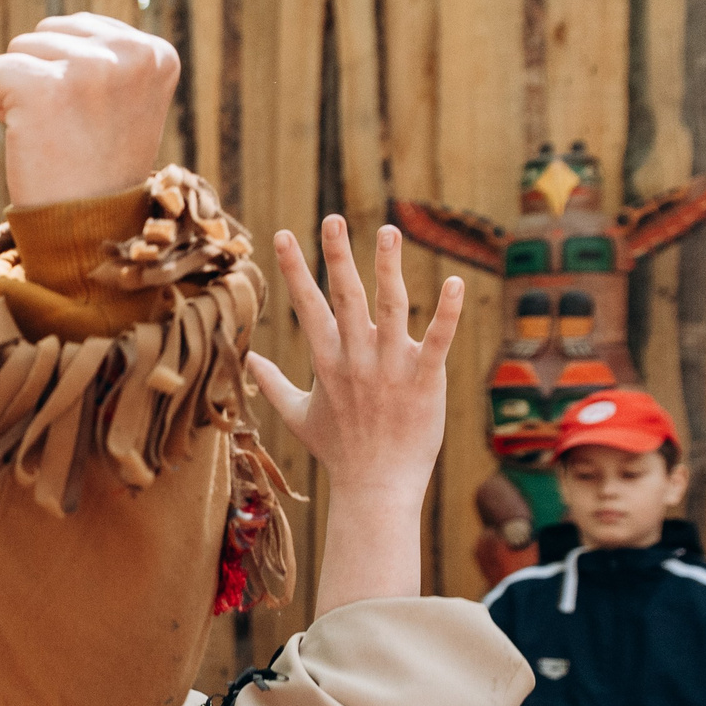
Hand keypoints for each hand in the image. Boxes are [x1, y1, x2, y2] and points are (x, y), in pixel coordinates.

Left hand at [0, 14, 180, 208]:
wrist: (88, 228)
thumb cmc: (98, 166)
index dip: (70, 73)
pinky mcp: (45, 87)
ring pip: (20, 48)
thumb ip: (106, 56)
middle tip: (68, 128)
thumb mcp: (124, 100)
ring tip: (51, 133)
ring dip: (21, 91)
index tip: (92, 118)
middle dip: (43, 75)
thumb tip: (61, 27)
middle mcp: (130, 55)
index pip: (82, 28)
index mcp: (157, 53)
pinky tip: (24, 135)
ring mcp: (89, 68)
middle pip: (49, 31)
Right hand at [249, 217, 462, 501]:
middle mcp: (356, 358)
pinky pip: (438, 340)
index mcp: (326, 361)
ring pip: (391, 307)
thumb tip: (249, 361)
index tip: (284, 235)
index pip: (307, 306)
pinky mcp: (425, 380)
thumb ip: (273, 384)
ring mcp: (391, 367)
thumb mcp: (298, 416)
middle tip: (332, 218)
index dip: (294, 269)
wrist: (376, 486)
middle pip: (345, 296)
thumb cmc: (339, 452)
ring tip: (387, 230)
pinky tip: (456, 283)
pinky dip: (448, 313)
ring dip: (388, 267)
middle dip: (336, 255)